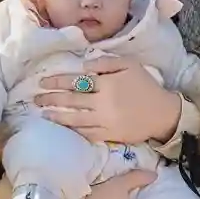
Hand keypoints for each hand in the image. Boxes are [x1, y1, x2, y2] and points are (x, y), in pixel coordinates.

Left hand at [37, 59, 181, 144]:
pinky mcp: (110, 135)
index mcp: (107, 84)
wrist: (163, 114)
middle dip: (51, 99)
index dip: (57, 81)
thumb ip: (106, 63)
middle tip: (35, 99)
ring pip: (76, 119)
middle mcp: (103, 104)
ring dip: (58, 116)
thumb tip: (83, 66)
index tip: (43, 82)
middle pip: (71, 101)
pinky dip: (74, 130)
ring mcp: (106, 122)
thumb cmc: (146, 86)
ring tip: (44, 115)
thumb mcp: (130, 65)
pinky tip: (64, 128)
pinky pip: (88, 133)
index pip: (76, 82)